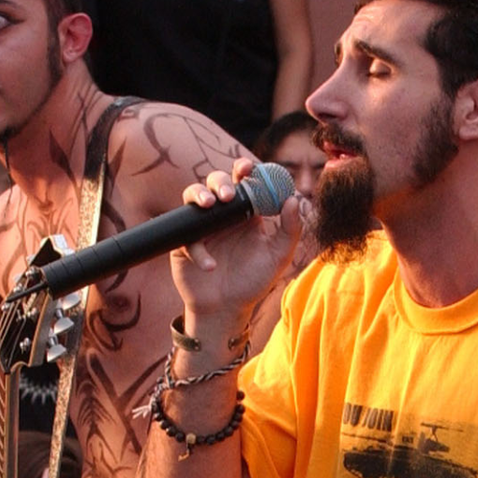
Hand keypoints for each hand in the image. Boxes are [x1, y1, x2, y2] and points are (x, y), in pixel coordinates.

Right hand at [170, 160, 301, 340]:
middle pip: (216, 182)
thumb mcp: (279, 256)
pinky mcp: (183, 243)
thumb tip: (293, 198)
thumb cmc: (254, 281)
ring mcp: (201, 226)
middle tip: (229, 194)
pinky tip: (210, 265)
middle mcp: (223, 214)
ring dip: (199, 195)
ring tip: (210, 205)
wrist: (227, 310)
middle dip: (221, 181)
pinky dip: (197, 249)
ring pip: (193, 196)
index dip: (245, 169)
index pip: (244, 182)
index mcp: (246, 211)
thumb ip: (290, 229)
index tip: (249, 167)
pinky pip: (185, 236)